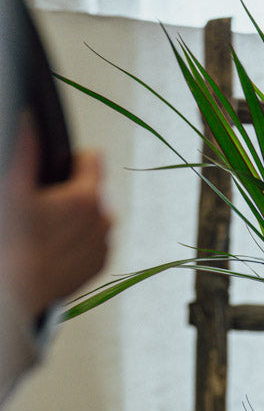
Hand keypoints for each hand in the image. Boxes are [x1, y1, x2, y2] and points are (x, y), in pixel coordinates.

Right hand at [0, 114, 111, 318]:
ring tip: (45, 228)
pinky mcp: (99, 264)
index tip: (51, 175)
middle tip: (41, 207)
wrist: (17, 292)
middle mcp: (104, 220)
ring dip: (75, 216)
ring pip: (93, 215)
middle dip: (71, 191)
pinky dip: (77, 239)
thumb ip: (25, 149)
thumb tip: (28, 118)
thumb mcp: (13, 188)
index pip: (93, 158)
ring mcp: (103, 244)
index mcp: (88, 197)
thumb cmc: (13, 242)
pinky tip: (53, 246)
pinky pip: (92, 240)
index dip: (70, 160)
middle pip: (92, 188)